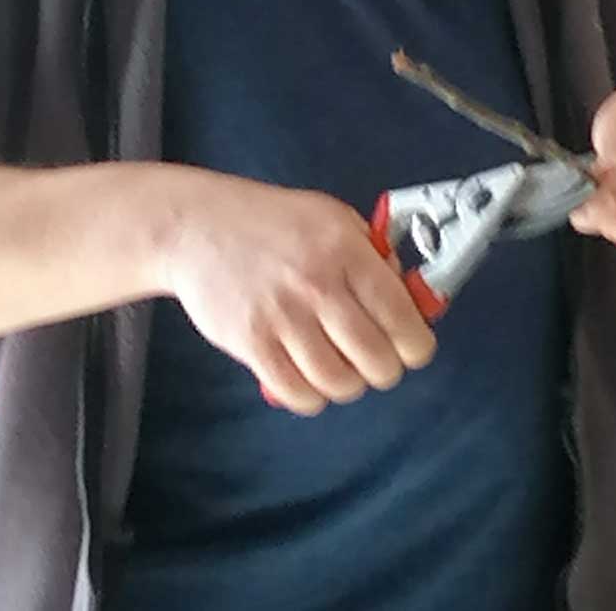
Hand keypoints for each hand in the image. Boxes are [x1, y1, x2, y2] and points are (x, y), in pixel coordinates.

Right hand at [159, 173, 436, 415]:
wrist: (199, 227)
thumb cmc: (272, 221)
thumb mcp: (333, 218)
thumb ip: (373, 255)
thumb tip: (410, 298)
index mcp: (345, 249)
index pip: (401, 315)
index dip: (416, 344)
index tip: (413, 348)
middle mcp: (317, 284)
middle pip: (376, 359)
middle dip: (385, 369)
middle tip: (377, 361)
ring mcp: (282, 316)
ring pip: (339, 382)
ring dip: (348, 384)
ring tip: (341, 367)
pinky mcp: (251, 342)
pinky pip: (297, 393)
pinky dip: (311, 396)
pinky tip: (309, 377)